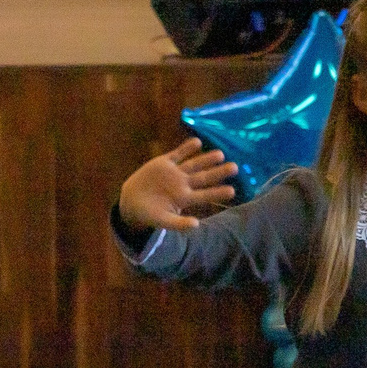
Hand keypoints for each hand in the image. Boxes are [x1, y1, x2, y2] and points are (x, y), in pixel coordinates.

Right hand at [119, 138, 238, 232]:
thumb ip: (178, 224)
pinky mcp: (164, 162)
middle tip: (235, 168)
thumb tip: (196, 226)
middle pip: (204, 177)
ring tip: (220, 154)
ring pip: (194, 164)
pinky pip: (178, 154)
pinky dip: (186, 148)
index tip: (232, 191)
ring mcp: (175, 172)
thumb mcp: (162, 221)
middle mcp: (183, 184)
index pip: (205, 195)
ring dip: (207, 159)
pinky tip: (197, 142)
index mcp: (184, 198)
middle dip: (219, 173)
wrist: (131, 201)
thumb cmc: (148, 214)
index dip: (218, 193)